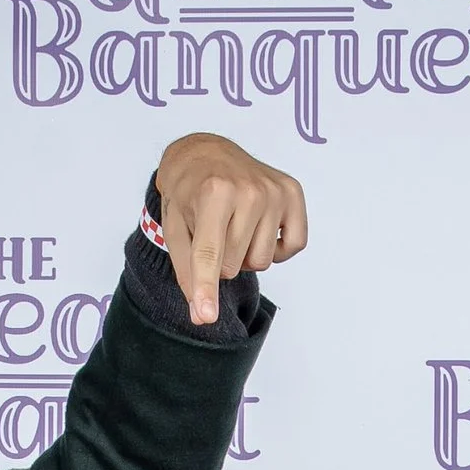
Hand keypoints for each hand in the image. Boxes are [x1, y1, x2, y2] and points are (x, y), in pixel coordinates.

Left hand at [154, 133, 307, 325]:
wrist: (205, 154)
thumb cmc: (188, 193)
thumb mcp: (176, 229)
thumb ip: (188, 272)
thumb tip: (202, 315)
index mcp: (212, 193)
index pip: (209, 254)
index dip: (206, 288)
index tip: (206, 315)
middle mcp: (248, 190)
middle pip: (235, 266)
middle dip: (222, 261)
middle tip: (213, 231)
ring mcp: (274, 191)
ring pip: (262, 262)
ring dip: (246, 254)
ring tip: (234, 226)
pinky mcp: (292, 193)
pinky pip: (293, 246)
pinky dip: (277, 248)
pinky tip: (260, 228)